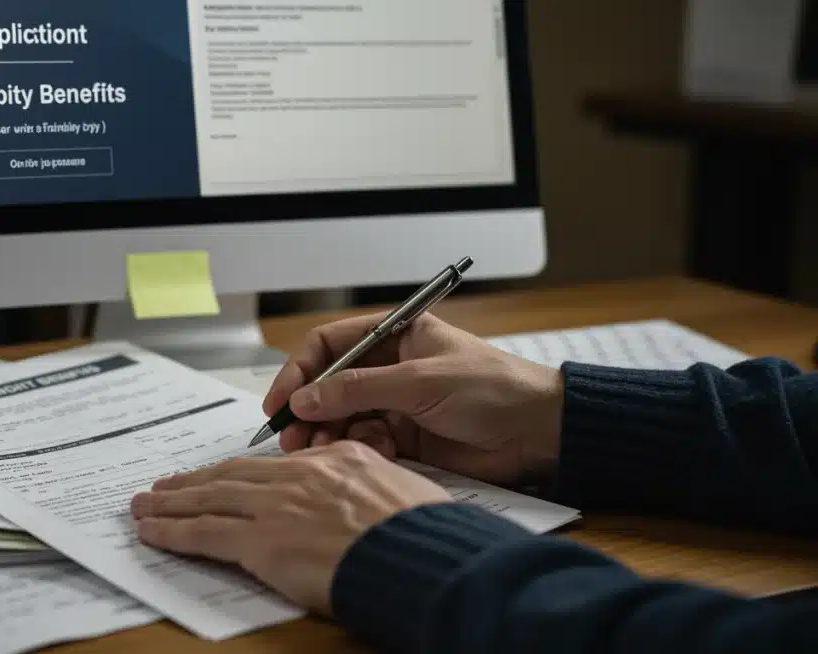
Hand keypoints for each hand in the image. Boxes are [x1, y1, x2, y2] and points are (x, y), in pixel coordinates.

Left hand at [130, 440, 451, 614]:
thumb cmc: (424, 534)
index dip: (238, 472)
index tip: (221, 476)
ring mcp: (276, 507)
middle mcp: (299, 476)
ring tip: (145, 506)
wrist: (419, 555)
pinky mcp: (260, 542)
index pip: (274, 465)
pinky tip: (152, 533)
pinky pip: (203, 534)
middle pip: (232, 476)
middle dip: (194, 482)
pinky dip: (172, 532)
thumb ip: (370, 486)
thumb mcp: (404, 490)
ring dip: (171, 505)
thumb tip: (361, 502)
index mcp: (336, 459)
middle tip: (165, 487)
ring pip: (209, 500)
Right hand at [263, 312, 563, 484]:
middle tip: (289, 436)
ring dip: (327, 433)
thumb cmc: (494, 389)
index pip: (330, 345)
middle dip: (307, 409)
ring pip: (342, 417)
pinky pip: (364, 442)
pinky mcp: (405, 437)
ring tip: (318, 450)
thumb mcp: (421, 381)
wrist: (541, 433)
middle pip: (329, 385)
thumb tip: (305, 399)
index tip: (281, 400)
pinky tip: (368, 454)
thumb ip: (360, 389)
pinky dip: (358, 449)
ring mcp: (396, 403)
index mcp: (394, 335)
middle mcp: (389, 367)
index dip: (300, 370)